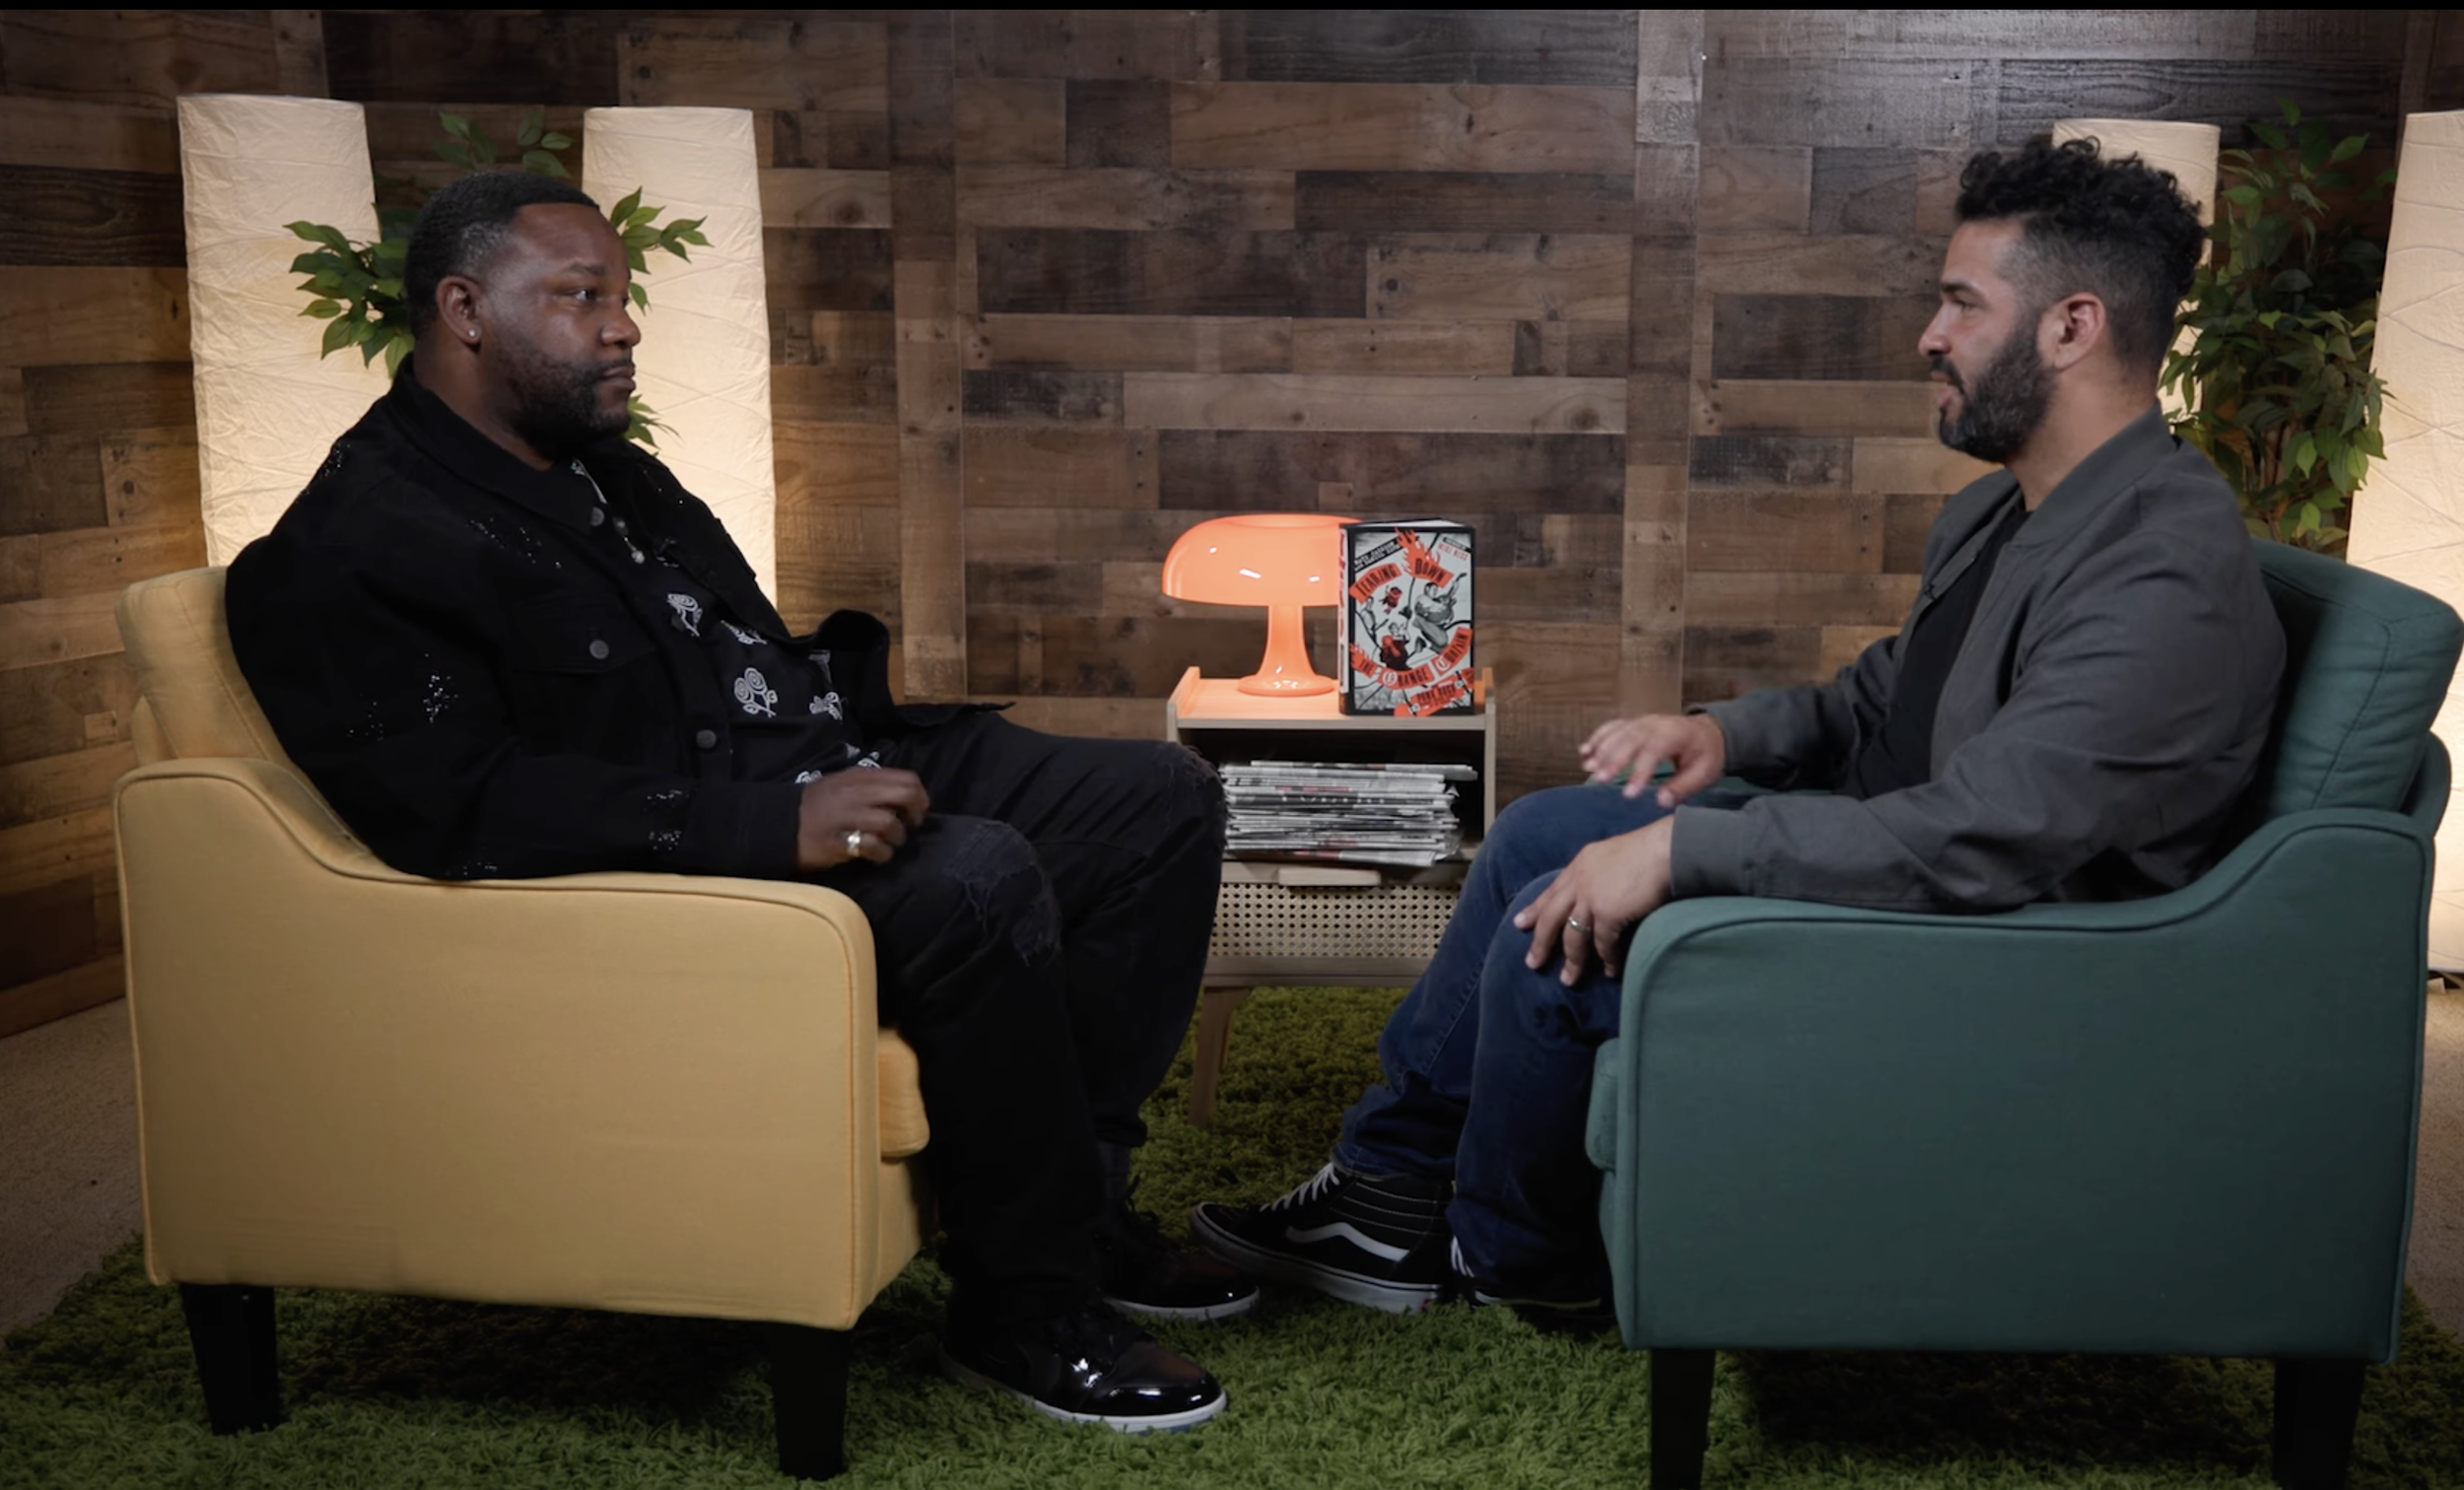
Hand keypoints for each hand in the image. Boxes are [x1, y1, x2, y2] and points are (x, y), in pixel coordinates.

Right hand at [796, 768, 929, 870]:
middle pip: (905, 795)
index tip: (916, 809)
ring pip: (890, 823)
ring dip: (897, 837)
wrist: (780, 824)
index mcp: (860, 777)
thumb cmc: (817, 805)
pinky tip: (876, 855)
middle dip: (915, 813)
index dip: (920, 795)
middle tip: (909, 825)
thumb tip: (906, 794)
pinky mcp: (839, 841)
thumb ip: (872, 786)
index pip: (906, 778)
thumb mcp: (843, 784)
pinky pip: (873, 846)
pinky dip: (882, 853)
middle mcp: (856, 793)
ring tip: (888, 842)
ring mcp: (847, 816)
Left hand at [1514, 817, 1675, 985]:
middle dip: (1540, 942)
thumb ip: (1603, 872)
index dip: (1535, 908)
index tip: (1521, 923)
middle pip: (1551, 917)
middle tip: (1532, 963)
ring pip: (1572, 936)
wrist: (1668, 847)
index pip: (1552, 891)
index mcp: (1581, 864)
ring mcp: (1591, 897)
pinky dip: (1607, 960)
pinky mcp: (1608, 913)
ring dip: (1572, 961)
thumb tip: (1604, 890)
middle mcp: (1580, 880)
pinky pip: (1603, 944)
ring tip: (1568, 980)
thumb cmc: (1652, 849)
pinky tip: (1610, 971)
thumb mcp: (1616, 855)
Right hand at [1580, 712, 1726, 806]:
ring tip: (1588, 768)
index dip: (1639, 772)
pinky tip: (1584, 751)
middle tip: (1600, 780)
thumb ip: (1682, 787)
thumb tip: (1661, 802)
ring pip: (1618, 732)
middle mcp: (1655, 724)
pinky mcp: (1634, 723)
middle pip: (1630, 739)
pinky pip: (1612, 727)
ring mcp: (1643, 721)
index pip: (1653, 751)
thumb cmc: (1705, 755)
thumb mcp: (1703, 774)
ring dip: (1601, 749)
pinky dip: (1597, 738)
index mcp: (1675, 734)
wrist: (1708, 732)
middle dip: (1613, 759)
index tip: (1628, 794)